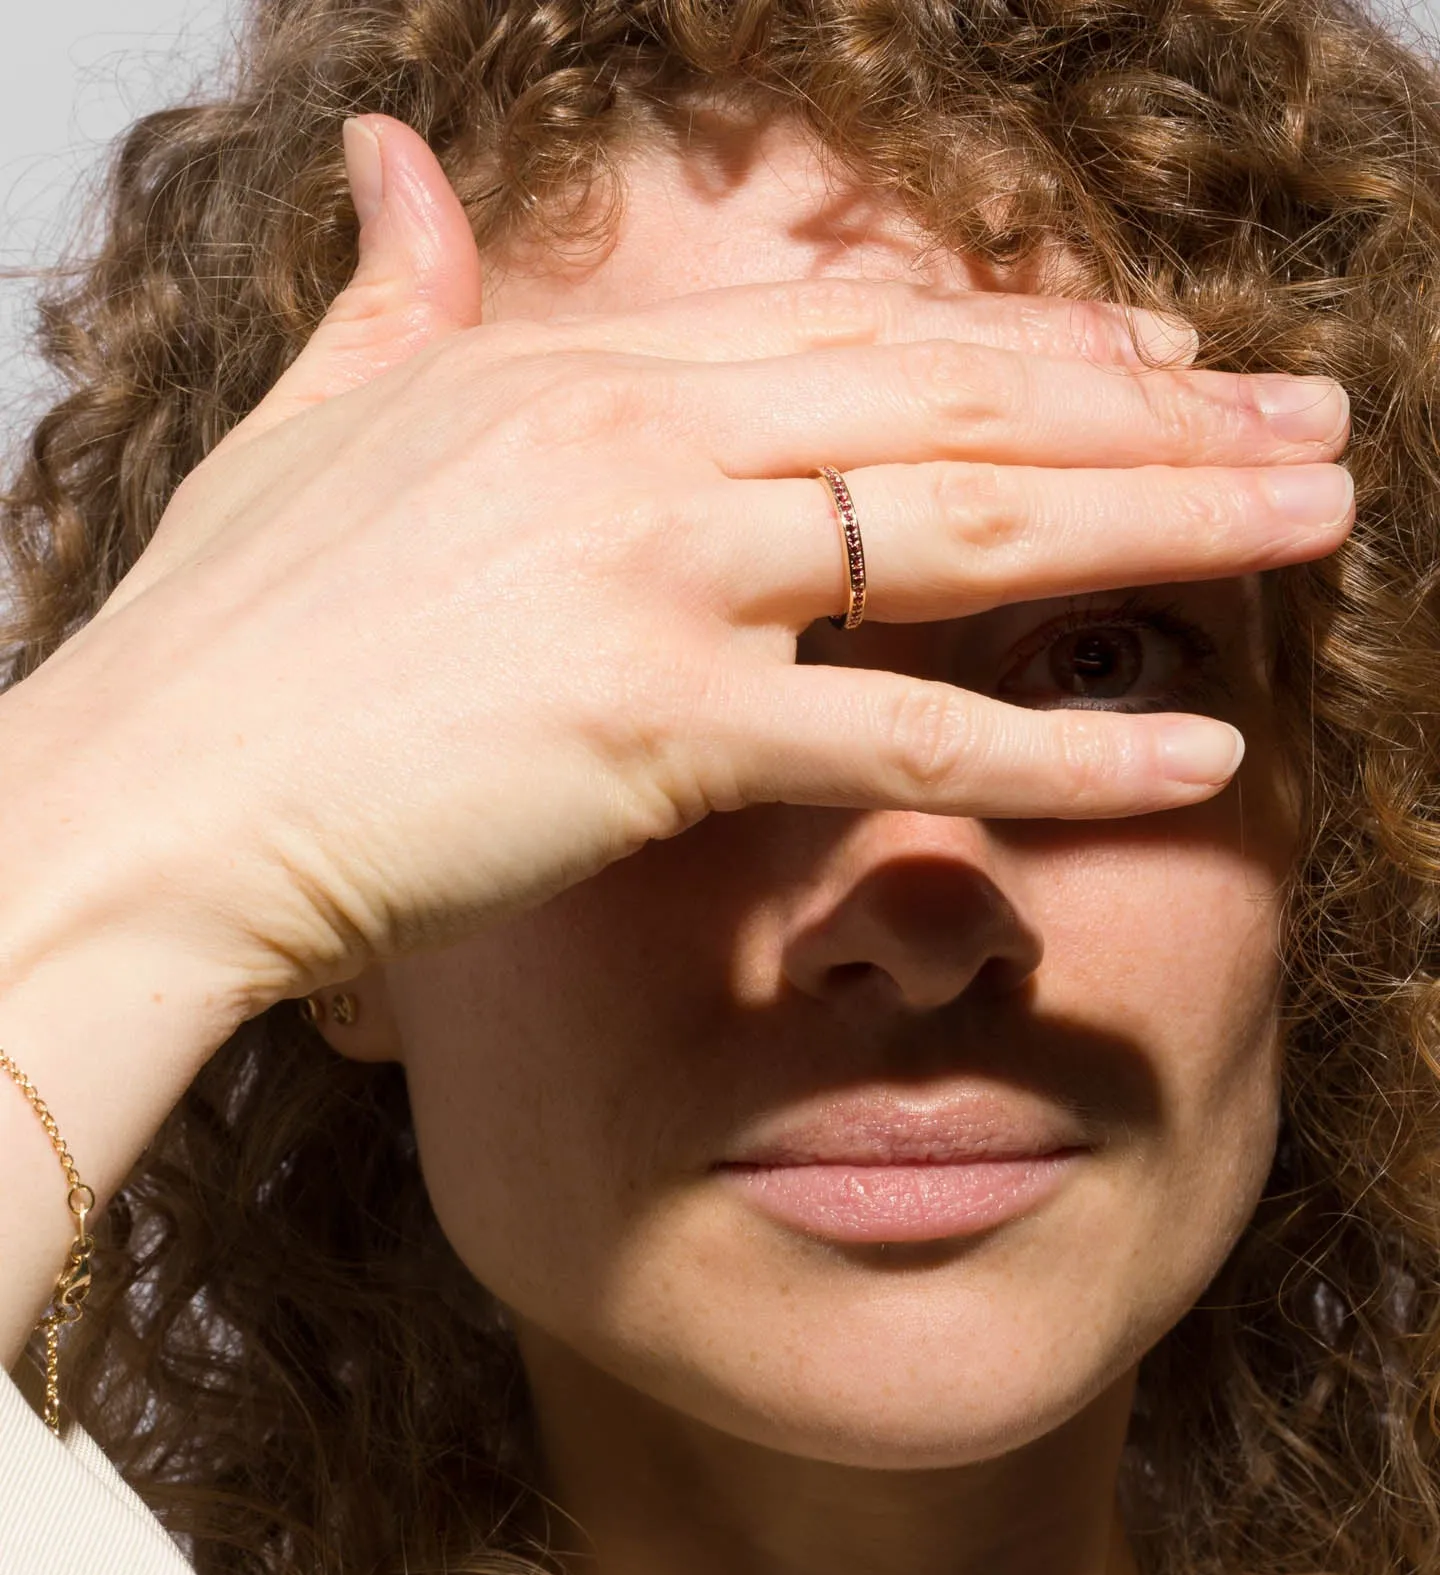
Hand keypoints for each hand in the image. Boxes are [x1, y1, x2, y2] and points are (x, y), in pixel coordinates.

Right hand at [6, 116, 1351, 1009]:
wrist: (149, 795)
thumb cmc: (228, 632)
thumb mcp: (314, 421)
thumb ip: (391, 290)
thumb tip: (394, 170)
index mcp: (577, 369)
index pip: (859, 334)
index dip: (1027, 348)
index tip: (1155, 365)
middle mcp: (642, 444)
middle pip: (955, 410)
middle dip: (1155, 414)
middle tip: (1310, 423)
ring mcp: (658, 577)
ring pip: (967, 537)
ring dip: (1166, 525)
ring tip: (1316, 522)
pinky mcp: (659, 729)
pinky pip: (906, 740)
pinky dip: (1061, 751)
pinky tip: (1198, 755)